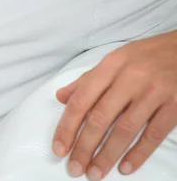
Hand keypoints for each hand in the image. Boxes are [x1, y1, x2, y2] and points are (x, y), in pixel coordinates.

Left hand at [52, 31, 176, 179]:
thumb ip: (88, 79)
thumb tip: (61, 97)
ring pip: (125, 129)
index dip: (68, 125)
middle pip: (101, 116)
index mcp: (112, 64)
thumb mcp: (116, 59)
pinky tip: (125, 167)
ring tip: (95, 173)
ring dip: (107, 155)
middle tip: (75, 168)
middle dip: (85, 146)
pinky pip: (153, 135)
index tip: (59, 147)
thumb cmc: (146, 55)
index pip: (83, 98)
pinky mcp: (174, 105)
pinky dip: (138, 154)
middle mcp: (130, 77)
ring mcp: (153, 92)